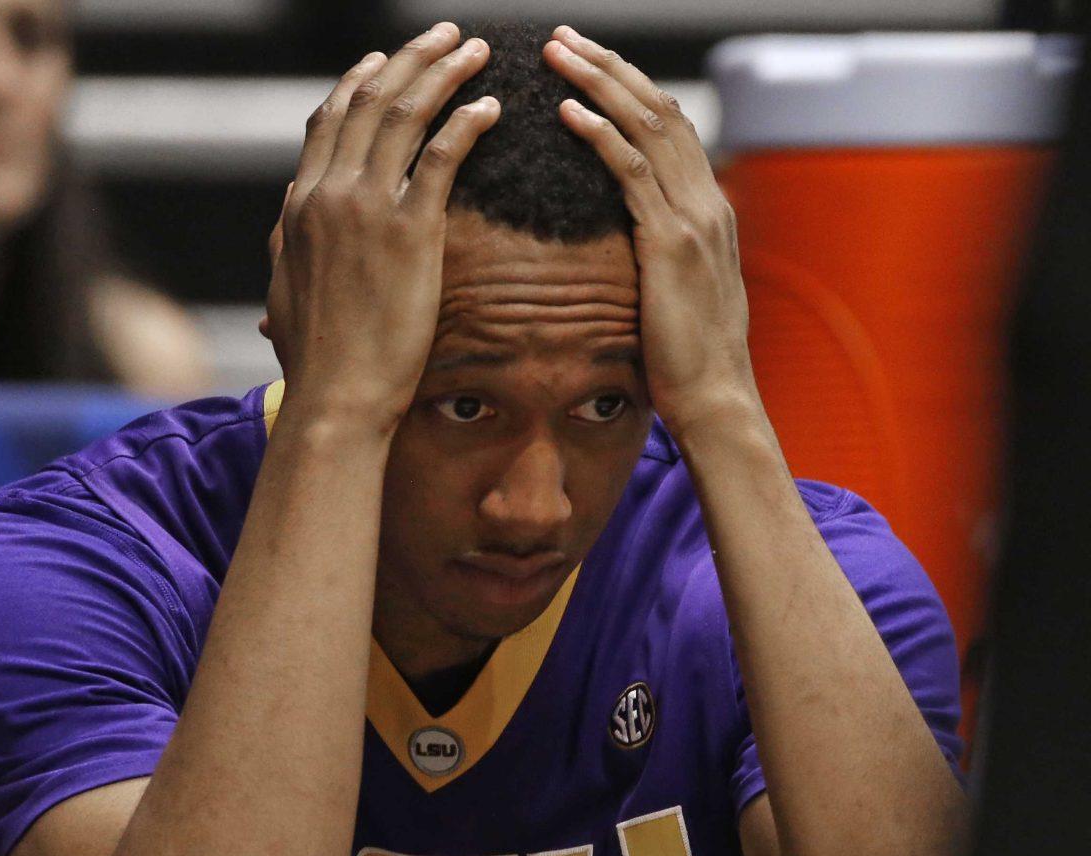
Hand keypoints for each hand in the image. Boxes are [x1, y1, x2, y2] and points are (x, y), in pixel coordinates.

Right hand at [263, 23, 499, 432]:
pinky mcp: (411, 231)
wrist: (335, 396)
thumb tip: (289, 205)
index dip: (361, 81)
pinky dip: (468, 122)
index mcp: (298, 204)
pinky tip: (492, 108)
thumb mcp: (283, 288)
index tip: (389, 60)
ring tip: (475, 51)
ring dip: (444, 73)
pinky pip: (443, 155)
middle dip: (412, 58)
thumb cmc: (315, 358)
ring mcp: (367, 208)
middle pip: (369, 100)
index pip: (328, 119)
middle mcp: (327, 192)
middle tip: (447, 35)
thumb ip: (286, 240)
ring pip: (407, 114)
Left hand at [544, 26, 760, 437]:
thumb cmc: (690, 357)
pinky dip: (598, 135)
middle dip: (610, 67)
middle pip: (659, 110)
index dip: (630, 88)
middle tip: (565, 37)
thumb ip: (665, 252)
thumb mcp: (682, 291)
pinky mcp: (670, 243)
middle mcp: (707, 202)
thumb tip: (636, 236)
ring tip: (558, 54)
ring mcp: (693, 219)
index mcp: (709, 210)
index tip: (589, 62)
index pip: (671, 128)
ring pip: (645, 127)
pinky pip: (630, 173)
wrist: (716, 399)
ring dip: (599, 83)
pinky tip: (566, 112)